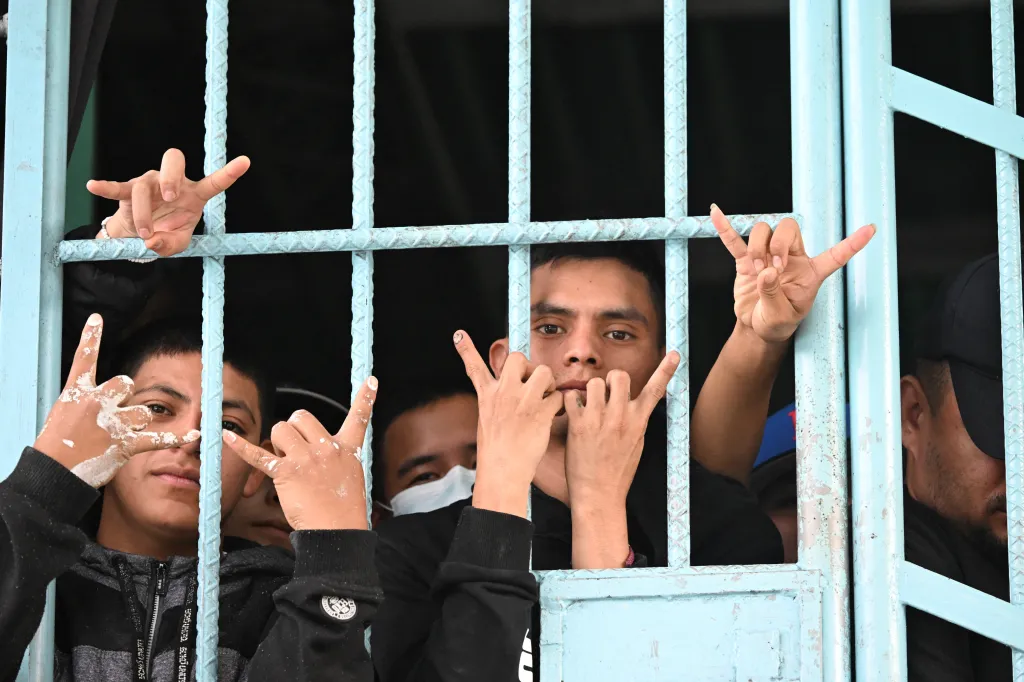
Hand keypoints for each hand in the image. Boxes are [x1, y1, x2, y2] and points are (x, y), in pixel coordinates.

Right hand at [34, 313, 199, 486]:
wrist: (55, 474)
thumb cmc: (57, 446)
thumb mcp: (64, 414)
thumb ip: (86, 400)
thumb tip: (109, 396)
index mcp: (77, 394)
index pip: (84, 359)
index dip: (91, 337)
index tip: (98, 318)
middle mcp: (97, 403)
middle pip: (126, 384)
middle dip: (123, 397)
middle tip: (109, 417)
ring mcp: (113, 423)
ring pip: (143, 411)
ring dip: (136, 422)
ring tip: (116, 437)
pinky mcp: (125, 444)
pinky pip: (157, 437)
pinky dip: (176, 436)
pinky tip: (194, 433)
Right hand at [88, 148, 250, 256]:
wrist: (141, 236)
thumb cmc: (166, 234)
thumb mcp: (175, 245)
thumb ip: (170, 246)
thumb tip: (152, 243)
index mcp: (195, 194)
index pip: (214, 181)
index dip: (229, 172)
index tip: (245, 162)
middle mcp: (173, 183)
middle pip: (173, 159)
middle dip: (172, 175)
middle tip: (171, 196)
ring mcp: (150, 183)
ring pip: (143, 187)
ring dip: (143, 214)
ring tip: (146, 234)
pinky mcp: (128, 190)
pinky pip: (117, 187)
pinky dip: (106, 186)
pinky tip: (93, 186)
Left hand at [222, 377, 376, 531]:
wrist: (337, 532)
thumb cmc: (343, 510)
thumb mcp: (350, 477)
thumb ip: (337, 458)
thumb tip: (315, 449)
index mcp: (347, 450)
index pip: (360, 418)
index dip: (366, 398)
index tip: (371, 380)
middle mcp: (327, 448)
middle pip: (302, 417)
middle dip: (294, 428)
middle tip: (297, 451)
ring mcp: (306, 459)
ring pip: (281, 429)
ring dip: (279, 443)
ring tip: (287, 464)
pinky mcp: (286, 473)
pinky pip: (258, 455)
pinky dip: (240, 446)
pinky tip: (225, 435)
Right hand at [454, 330, 562, 517]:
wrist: (503, 471)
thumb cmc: (497, 450)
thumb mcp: (488, 420)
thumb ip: (499, 400)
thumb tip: (512, 389)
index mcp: (488, 395)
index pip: (474, 367)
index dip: (467, 349)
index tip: (460, 334)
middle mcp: (504, 393)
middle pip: (519, 358)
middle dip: (529, 367)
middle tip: (532, 385)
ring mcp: (523, 401)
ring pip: (544, 372)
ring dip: (548, 384)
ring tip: (544, 400)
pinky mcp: (541, 412)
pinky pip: (558, 395)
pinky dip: (558, 405)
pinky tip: (551, 416)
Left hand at [563, 354, 680, 510]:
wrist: (599, 494)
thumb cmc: (618, 470)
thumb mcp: (637, 444)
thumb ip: (636, 420)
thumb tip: (635, 403)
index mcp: (638, 421)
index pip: (655, 390)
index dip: (666, 370)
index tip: (673, 354)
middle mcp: (620, 417)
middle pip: (619, 375)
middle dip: (612, 380)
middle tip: (606, 395)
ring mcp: (599, 419)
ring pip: (594, 382)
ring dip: (590, 391)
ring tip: (588, 408)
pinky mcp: (578, 424)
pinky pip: (572, 396)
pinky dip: (570, 401)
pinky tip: (573, 414)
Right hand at [711, 204, 875, 342]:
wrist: (756, 328)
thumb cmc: (776, 324)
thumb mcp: (781, 317)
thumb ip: (775, 295)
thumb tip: (767, 271)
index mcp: (811, 273)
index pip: (835, 255)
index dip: (853, 243)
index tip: (872, 229)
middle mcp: (792, 259)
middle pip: (789, 228)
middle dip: (779, 243)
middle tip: (773, 268)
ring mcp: (767, 257)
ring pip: (764, 231)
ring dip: (758, 247)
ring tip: (756, 271)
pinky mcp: (745, 262)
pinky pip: (735, 241)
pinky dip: (725, 229)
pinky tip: (716, 214)